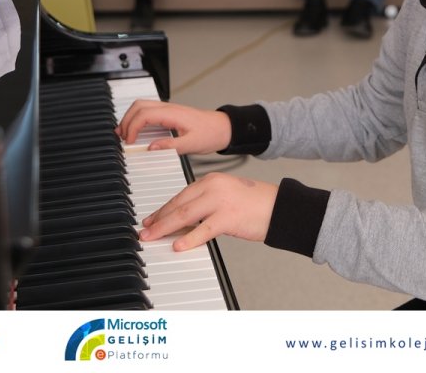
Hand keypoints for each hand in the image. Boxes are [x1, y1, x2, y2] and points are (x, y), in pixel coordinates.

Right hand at [117, 99, 232, 153]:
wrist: (223, 128)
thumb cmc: (211, 134)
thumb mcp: (192, 144)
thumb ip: (171, 146)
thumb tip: (151, 148)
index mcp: (173, 114)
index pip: (144, 115)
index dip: (133, 127)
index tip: (129, 141)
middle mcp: (169, 108)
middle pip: (139, 106)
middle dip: (126, 120)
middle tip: (122, 137)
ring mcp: (169, 109)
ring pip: (142, 105)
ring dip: (130, 117)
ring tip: (124, 133)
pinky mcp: (170, 113)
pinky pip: (149, 110)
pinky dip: (138, 118)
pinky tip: (136, 130)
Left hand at [140, 173, 278, 251]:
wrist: (280, 207)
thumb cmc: (257, 205)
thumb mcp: (227, 196)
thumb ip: (206, 203)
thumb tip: (184, 220)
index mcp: (212, 180)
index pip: (180, 195)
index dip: (163, 209)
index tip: (151, 219)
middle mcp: (213, 186)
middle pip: (178, 204)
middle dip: (158, 219)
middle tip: (145, 230)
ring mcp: (221, 200)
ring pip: (185, 214)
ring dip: (165, 227)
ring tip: (152, 237)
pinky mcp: (229, 216)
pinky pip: (203, 229)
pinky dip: (189, 239)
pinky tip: (178, 246)